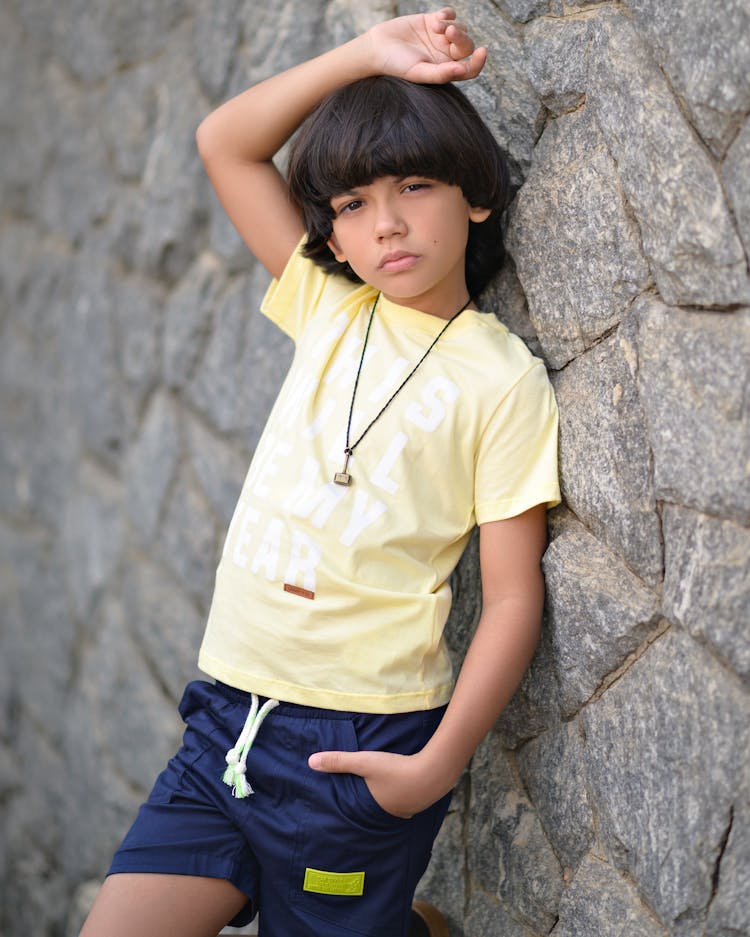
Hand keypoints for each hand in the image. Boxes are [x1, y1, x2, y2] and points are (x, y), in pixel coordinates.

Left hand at [308, 748, 448, 818]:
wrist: (433, 772)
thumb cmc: (395, 769)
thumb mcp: (364, 762)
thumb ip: (339, 761)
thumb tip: (310, 762)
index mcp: (374, 808)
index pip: (356, 811)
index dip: (350, 807)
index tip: (342, 808)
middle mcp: (391, 814)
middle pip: (375, 809)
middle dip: (368, 804)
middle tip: (361, 798)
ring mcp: (409, 809)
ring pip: (393, 804)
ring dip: (387, 798)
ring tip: (380, 793)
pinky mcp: (422, 800)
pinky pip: (408, 800)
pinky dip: (403, 793)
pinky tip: (404, 786)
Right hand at [367, 7, 486, 83]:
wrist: (378, 48)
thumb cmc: (397, 65)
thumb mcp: (419, 72)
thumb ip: (441, 74)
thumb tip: (463, 70)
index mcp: (445, 70)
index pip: (469, 68)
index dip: (478, 62)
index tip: (482, 52)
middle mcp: (445, 55)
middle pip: (466, 44)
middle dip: (460, 37)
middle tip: (448, 32)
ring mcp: (440, 38)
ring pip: (459, 28)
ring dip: (450, 24)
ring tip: (434, 26)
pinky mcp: (432, 21)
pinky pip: (450, 14)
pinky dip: (447, 15)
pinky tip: (435, 19)